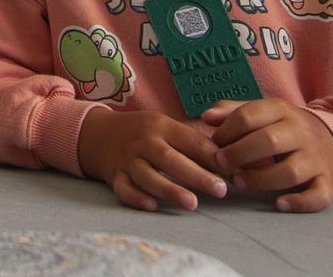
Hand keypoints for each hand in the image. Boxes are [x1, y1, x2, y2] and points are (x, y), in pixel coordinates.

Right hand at [75, 108, 227, 211]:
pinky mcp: (114, 176)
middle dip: (196, 175)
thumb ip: (194, 145)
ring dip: (169, 189)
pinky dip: (136, 197)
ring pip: (147, 175)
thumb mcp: (166, 128)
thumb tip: (232, 166)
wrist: (98, 134)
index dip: (213, 156)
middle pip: (169, 158)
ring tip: (192, 203)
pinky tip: (151, 205)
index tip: (233, 172)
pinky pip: (123, 188)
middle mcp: (143, 141)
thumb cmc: (144, 134)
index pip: (190, 140)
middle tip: (220, 190)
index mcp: (161, 126)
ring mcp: (127, 159)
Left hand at [201, 99, 332, 212]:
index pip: (250, 115)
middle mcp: (301, 133)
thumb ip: (232, 111)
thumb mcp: (261, 112)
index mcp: (281, 110)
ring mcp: (315, 158)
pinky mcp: (326, 181)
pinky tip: (279, 204)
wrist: (330, 140)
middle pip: (269, 141)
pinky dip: (300, 203)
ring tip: (239, 182)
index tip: (213, 144)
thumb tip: (206, 116)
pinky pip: (319, 196)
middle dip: (239, 153)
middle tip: (220, 163)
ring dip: (261, 180)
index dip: (226, 131)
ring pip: (290, 171)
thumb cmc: (281, 127)